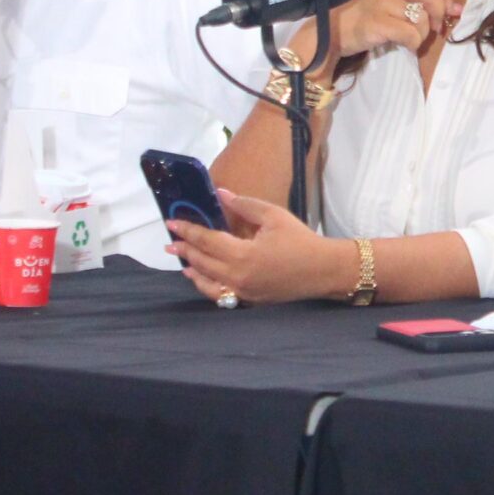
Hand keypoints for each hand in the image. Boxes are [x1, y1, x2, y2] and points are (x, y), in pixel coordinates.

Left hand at [164, 187, 352, 305]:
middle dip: (185, 250)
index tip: (172, 224)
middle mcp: (238, 277)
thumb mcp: (273, 216)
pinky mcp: (250, 300)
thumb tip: (221, 194)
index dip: (188, 231)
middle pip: (202, 262)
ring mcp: (243, 292)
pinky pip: (220, 295)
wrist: (323, 270)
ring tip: (182, 260)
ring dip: (192, 270)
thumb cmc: (300, 240)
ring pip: (208, 283)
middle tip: (171, 242)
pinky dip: (207, 286)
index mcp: (243, 255)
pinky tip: (202, 278)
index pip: (206, 241)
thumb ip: (244, 205)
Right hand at [315, 0, 459, 66]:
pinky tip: (403, 46)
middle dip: (437, 15)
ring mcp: (381, 3)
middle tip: (434, 29)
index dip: (442, 1)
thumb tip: (443, 7)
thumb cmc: (353, 19)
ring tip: (407, 40)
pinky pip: (411, 35)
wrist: (325, 34)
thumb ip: (403, 0)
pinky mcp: (379, 23)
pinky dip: (412, 44)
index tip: (454, 11)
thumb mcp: (377, 0)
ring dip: (419, 35)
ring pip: (421, 19)